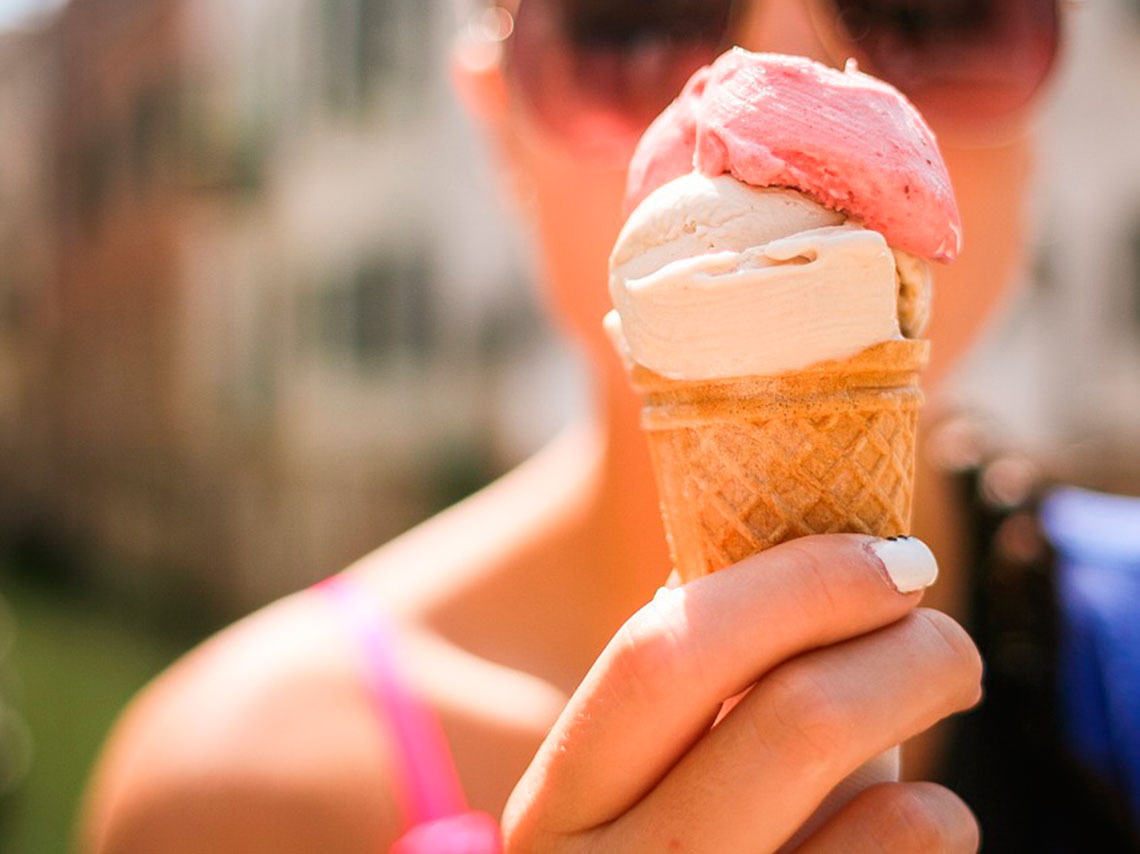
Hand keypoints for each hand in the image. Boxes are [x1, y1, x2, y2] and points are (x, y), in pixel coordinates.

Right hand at [502, 534, 981, 852]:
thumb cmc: (669, 851)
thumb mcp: (644, 782)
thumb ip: (700, 686)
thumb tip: (811, 558)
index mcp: (556, 808)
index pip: (662, 656)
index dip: (795, 585)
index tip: (890, 557)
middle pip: (797, 721)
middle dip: (906, 650)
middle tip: (946, 639)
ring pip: (894, 817)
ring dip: (930, 761)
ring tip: (915, 741)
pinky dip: (936, 827)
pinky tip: (904, 827)